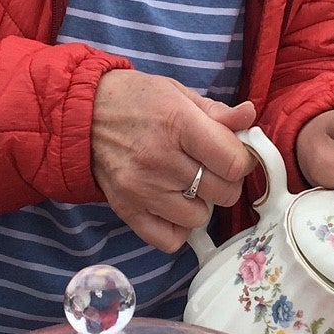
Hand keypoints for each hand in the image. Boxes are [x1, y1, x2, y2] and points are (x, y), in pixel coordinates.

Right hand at [91, 69, 255, 251]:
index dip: (242, 160)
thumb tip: (250, 117)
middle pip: (222, 193)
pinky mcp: (126, 210)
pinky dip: (177, 228)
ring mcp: (142, 189)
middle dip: (225, 181)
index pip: (234, 163)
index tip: (233, 154)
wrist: (83, 114)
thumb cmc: (135, 99)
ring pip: (199, 218)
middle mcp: (160, 160)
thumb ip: (218, 112)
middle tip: (211, 168)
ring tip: (186, 184)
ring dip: (200, 204)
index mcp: (179, 124)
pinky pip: (169, 239)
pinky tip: (173, 206)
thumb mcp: (178, 94)